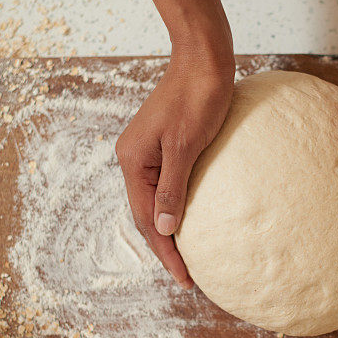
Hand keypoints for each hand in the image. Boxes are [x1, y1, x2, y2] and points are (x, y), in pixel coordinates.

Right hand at [116, 49, 233, 288]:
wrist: (204, 58)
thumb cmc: (198, 97)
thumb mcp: (185, 146)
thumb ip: (172, 189)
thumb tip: (163, 229)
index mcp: (133, 161)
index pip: (146, 219)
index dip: (165, 252)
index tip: (185, 278)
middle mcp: (134, 158)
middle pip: (146, 214)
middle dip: (165, 247)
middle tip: (187, 276)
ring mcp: (147, 151)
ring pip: (155, 201)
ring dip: (168, 229)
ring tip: (186, 256)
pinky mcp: (164, 145)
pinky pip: (165, 185)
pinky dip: (174, 207)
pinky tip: (189, 219)